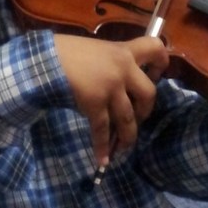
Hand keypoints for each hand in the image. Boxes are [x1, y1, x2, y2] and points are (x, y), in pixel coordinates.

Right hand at [54, 34, 168, 164]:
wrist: (45, 59)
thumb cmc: (66, 51)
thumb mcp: (96, 49)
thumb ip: (111, 62)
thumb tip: (117, 83)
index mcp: (123, 51)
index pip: (155, 48)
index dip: (161, 63)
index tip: (155, 75)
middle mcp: (123, 69)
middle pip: (149, 93)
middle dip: (145, 110)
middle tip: (137, 116)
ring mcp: (111, 87)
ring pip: (129, 118)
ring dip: (128, 136)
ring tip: (124, 148)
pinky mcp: (96, 103)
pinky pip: (103, 130)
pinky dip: (103, 147)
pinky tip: (102, 159)